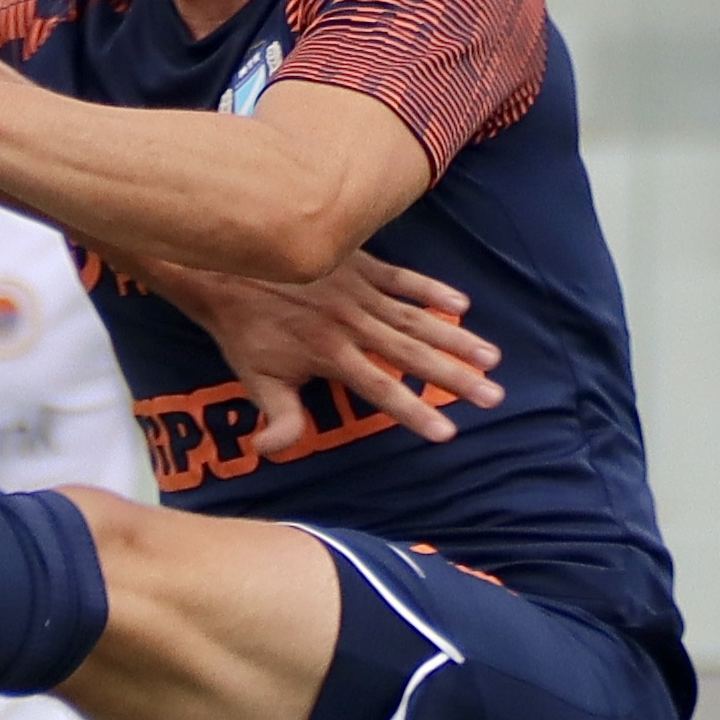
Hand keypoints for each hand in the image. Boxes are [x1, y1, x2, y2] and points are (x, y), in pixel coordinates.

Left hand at [157, 247, 503, 451]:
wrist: (227, 268)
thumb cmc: (243, 329)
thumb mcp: (255, 379)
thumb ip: (278, 417)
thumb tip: (274, 453)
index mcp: (332, 356)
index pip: (382, 390)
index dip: (414, 412)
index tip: (447, 432)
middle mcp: (354, 326)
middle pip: (413, 356)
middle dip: (455, 378)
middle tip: (493, 396)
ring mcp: (359, 294)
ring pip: (417, 320)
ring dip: (455, 338)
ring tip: (490, 357)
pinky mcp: (359, 266)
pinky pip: (403, 279)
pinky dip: (431, 290)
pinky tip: (460, 303)